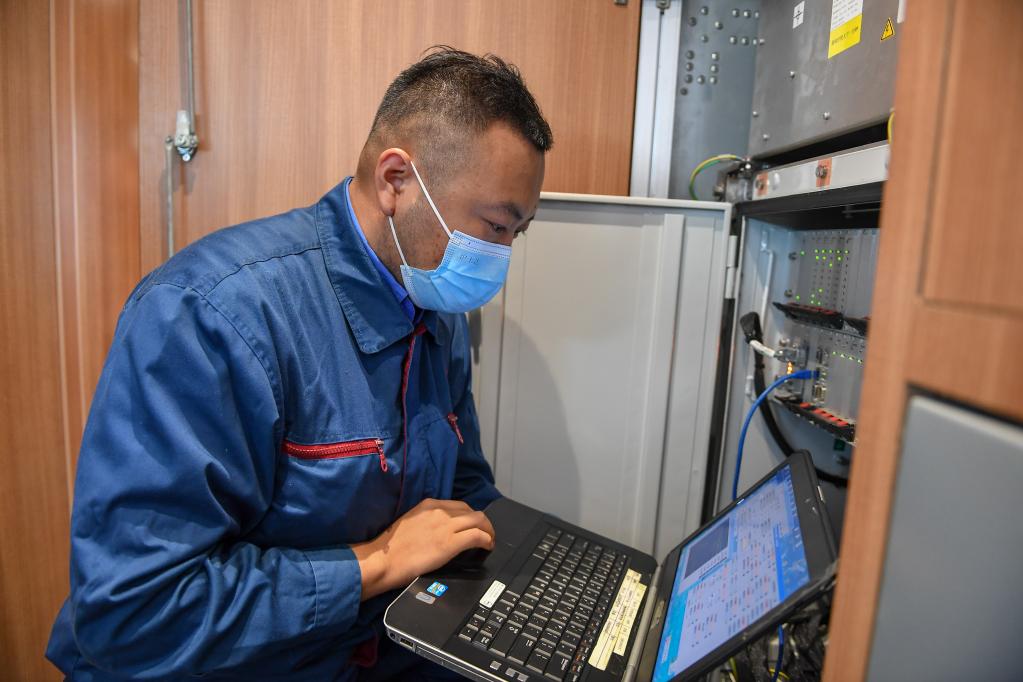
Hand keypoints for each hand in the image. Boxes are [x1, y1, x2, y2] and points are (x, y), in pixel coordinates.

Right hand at [351, 498, 495, 599]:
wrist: (382, 560)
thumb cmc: (391, 548)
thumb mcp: (410, 523)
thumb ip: (427, 522)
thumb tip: (440, 531)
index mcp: (428, 505)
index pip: (459, 506)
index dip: (469, 517)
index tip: (472, 526)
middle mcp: (439, 511)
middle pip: (472, 511)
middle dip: (482, 523)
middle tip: (485, 534)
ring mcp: (445, 526)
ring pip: (479, 520)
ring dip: (488, 531)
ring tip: (489, 541)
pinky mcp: (450, 543)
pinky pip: (477, 536)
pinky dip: (487, 540)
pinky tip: (487, 547)